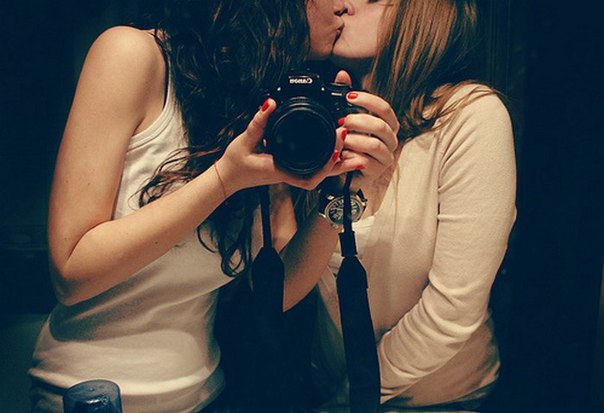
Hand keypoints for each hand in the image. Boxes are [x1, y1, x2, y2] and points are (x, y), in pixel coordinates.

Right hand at [214, 98, 359, 193]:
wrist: (229, 176)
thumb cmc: (236, 162)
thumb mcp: (245, 139)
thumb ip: (258, 121)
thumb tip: (270, 103)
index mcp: (283, 170)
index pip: (312, 173)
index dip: (328, 163)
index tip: (337, 145)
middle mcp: (291, 174)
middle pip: (323, 173)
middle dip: (341, 160)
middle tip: (352, 139)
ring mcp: (292, 172)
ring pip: (321, 171)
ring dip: (338, 162)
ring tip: (355, 148)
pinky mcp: (291, 168)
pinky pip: (314, 167)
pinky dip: (327, 161)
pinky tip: (336, 152)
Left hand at [329, 70, 399, 190]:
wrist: (347, 172)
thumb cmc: (351, 144)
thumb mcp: (349, 119)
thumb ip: (348, 98)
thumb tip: (342, 74)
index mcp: (387, 124)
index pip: (385, 108)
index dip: (368, 101)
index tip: (348, 97)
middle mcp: (390, 139)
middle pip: (380, 126)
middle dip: (358, 121)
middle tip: (341, 120)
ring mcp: (385, 157)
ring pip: (374, 145)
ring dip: (354, 139)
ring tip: (339, 138)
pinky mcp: (377, 171)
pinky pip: (366, 162)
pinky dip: (351, 156)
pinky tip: (341, 153)